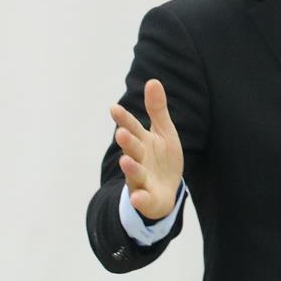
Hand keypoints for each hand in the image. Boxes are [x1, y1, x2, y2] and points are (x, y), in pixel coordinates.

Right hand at [109, 79, 183, 220]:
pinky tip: (138, 197)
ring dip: (130, 167)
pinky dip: (140, 199)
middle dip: (127, 142)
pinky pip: (143, 199)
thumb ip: (157, 109)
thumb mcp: (164, 132)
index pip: (132, 128)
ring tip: (125, 161)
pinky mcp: (147, 198)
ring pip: (135, 173)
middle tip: (121, 132)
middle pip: (132, 149)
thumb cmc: (162, 158)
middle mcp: (138, 159)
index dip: (124, 119)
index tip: (114, 108)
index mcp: (142, 142)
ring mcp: (141, 179)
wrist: (166, 191)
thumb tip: (153, 81)